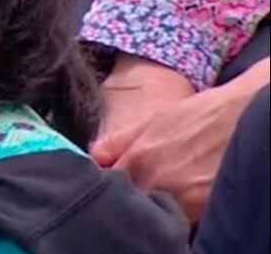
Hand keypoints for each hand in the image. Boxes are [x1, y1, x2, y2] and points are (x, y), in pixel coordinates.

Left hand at [95, 59, 269, 221]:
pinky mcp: (205, 207)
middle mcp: (157, 181)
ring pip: (157, 211)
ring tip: (164, 187)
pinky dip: (178, 211)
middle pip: (132, 200)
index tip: (113, 181)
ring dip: (155, 203)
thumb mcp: (151, 120)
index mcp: (138, 159)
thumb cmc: (197, 116)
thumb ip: (118, 140)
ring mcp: (182, 197)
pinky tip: (181, 196)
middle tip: (138, 184)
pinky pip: (183, 218)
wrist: (240, 116)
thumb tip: (94, 155)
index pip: (109, 184)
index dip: (109, 184)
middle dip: (131, 194)